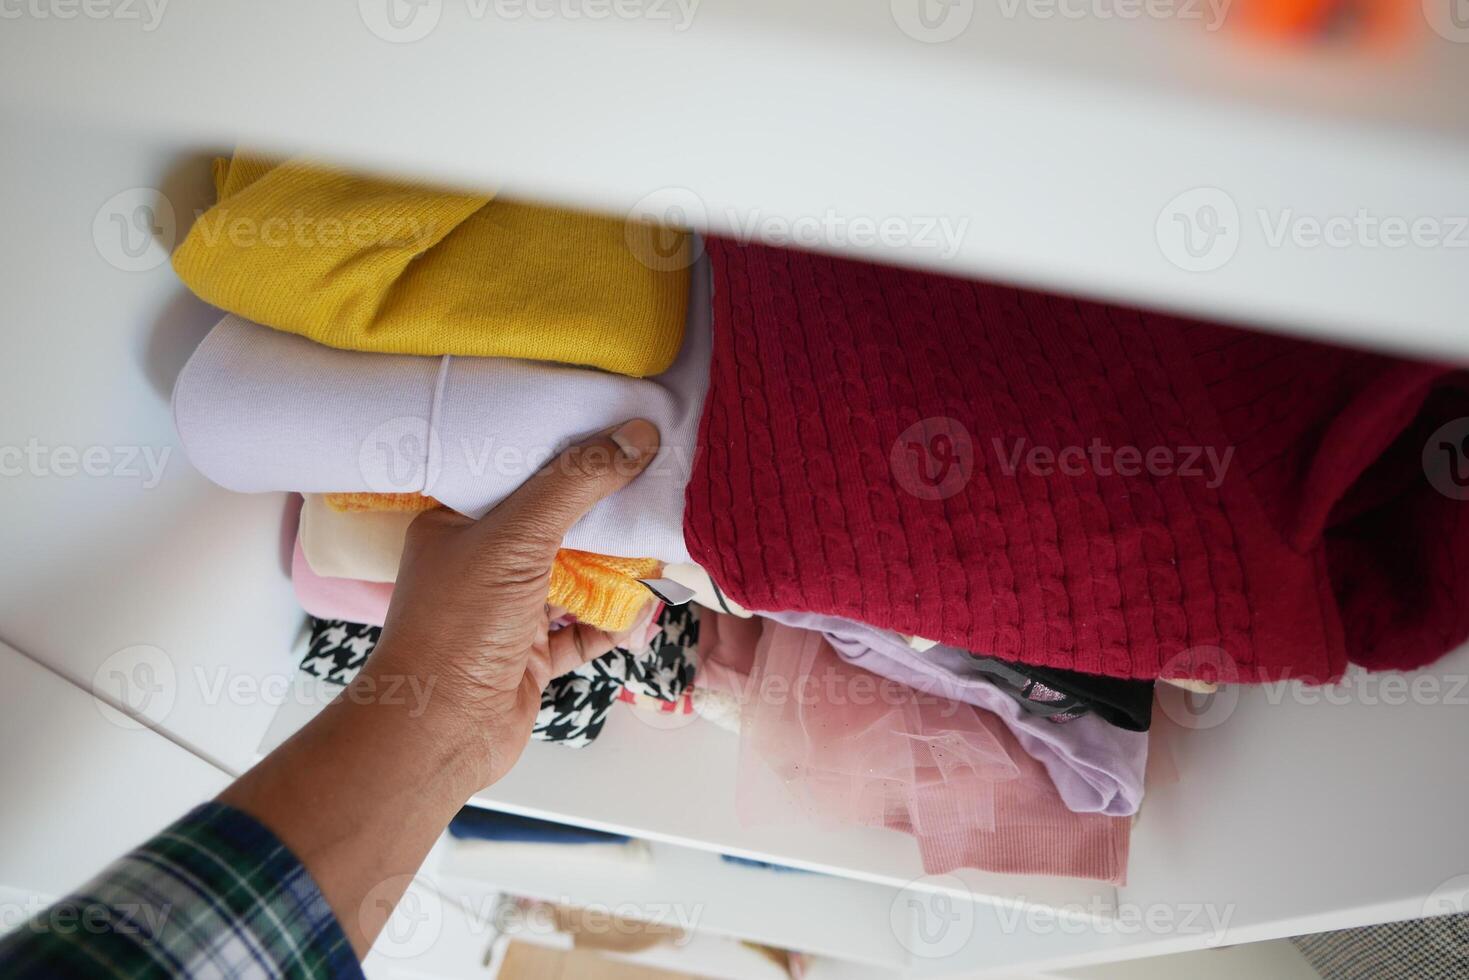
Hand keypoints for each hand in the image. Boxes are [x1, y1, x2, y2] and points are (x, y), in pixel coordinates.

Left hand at [366, 418, 661, 785]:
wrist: (439, 733)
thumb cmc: (460, 626)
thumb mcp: (518, 537)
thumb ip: (576, 484)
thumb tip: (636, 435)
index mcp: (456, 523)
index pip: (515, 472)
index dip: (566, 452)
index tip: (619, 430)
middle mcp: (479, 563)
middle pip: (554, 526)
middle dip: (604, 516)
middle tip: (657, 487)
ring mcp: (506, 612)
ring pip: (573, 580)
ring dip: (616, 572)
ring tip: (663, 551)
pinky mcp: (529, 656)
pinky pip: (581, 631)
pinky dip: (613, 622)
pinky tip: (645, 612)